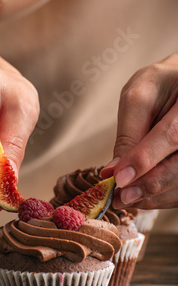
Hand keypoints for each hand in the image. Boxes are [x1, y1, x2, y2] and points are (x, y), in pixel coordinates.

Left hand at [101, 53, 177, 208]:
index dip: (144, 159)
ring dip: (153, 197)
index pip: (171, 135)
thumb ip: (129, 132)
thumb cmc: (161, 86)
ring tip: (124, 199)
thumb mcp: (139, 96)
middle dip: (147, 185)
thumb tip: (114, 171)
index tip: (118, 179)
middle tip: (118, 197)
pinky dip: (161, 198)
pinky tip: (141, 197)